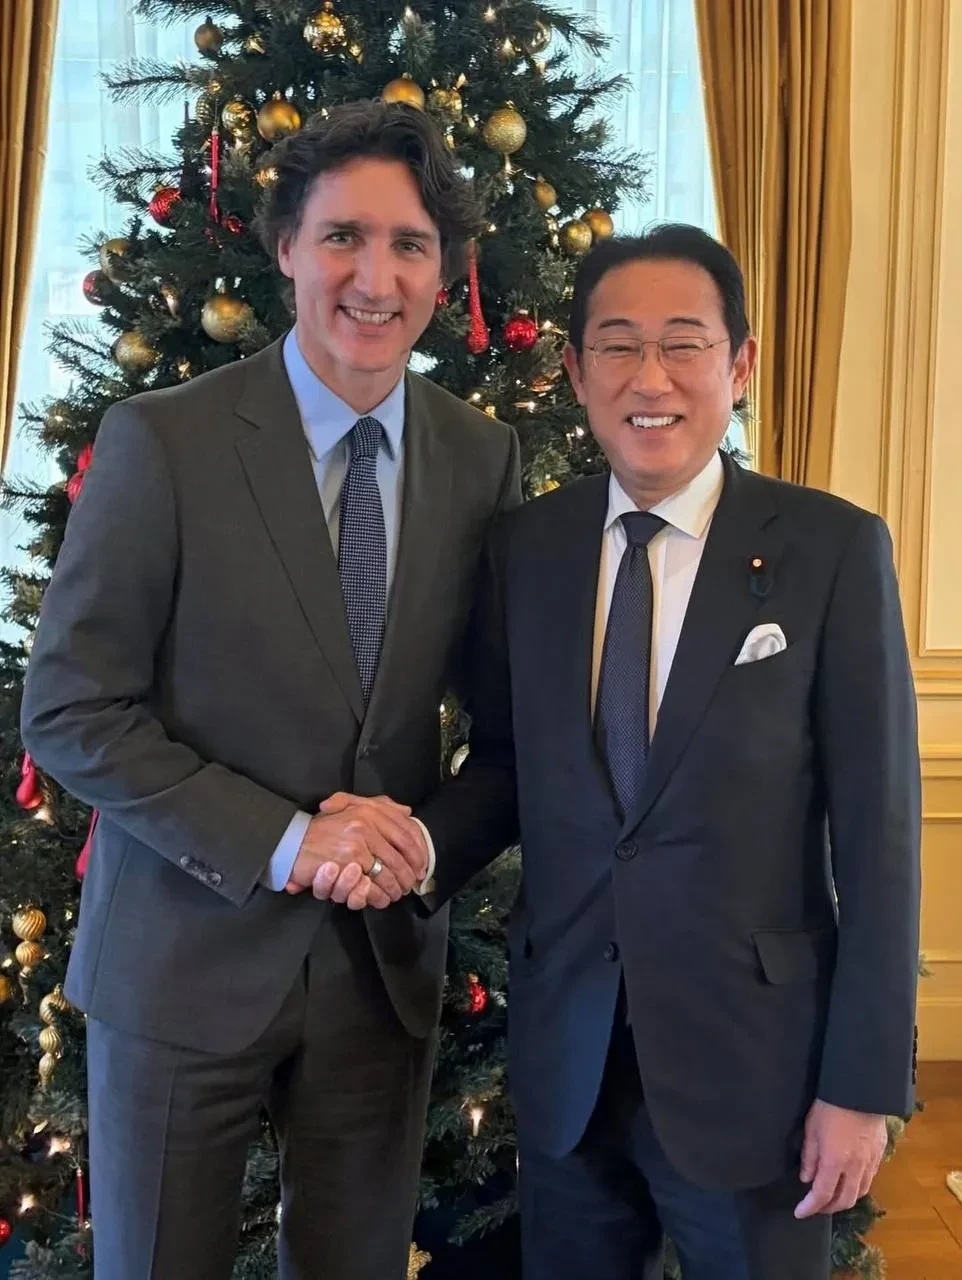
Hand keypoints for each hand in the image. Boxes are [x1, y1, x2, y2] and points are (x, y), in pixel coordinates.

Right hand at [284, 794, 425, 905]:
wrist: (293, 841)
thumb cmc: (323, 827)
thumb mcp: (351, 807)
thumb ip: (380, 807)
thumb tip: (407, 811)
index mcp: (370, 810)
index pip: (405, 833)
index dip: (418, 852)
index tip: (421, 866)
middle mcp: (367, 823)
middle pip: (400, 855)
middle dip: (408, 874)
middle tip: (411, 885)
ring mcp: (359, 842)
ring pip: (389, 871)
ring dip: (395, 887)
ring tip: (396, 894)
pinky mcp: (350, 860)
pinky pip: (373, 882)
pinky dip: (380, 894)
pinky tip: (381, 898)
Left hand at [794, 1100, 886, 1217]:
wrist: (861, 1090)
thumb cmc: (830, 1106)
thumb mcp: (811, 1129)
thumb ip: (809, 1156)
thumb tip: (807, 1178)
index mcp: (834, 1162)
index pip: (821, 1195)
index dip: (809, 1207)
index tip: (799, 1213)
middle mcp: (854, 1168)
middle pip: (844, 1200)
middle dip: (828, 1208)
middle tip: (816, 1207)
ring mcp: (870, 1163)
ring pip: (860, 1193)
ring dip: (845, 1200)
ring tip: (833, 1197)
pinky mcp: (880, 1155)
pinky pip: (870, 1179)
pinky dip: (858, 1187)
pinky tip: (850, 1181)